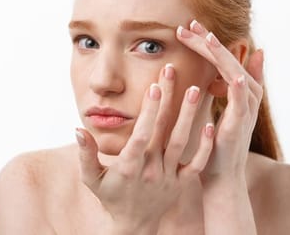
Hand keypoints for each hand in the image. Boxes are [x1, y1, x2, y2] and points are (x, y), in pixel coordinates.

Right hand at [76, 63, 214, 231]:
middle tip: (172, 71)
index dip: (149, 111)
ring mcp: (168, 176)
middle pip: (163, 130)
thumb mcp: (91, 178)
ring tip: (195, 89)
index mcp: (129, 166)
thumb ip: (85, 154)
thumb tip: (79, 129)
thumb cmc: (109, 196)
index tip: (154, 87)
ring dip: (189, 115)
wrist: (133, 226)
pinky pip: (196, 163)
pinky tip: (211, 124)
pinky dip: (205, 145)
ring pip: (182, 142)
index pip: (141, 134)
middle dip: (168, 99)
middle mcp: (151, 169)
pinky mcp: (182, 183)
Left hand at [176, 20, 264, 185]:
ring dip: (223, 57)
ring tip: (209, 39)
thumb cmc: (216, 144)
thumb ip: (226, 87)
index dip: (206, 42)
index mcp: (238, 90)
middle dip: (209, 42)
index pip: (221, 58)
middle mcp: (245, 96)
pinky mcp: (239, 126)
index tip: (187, 26)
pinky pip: (242, 105)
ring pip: (236, 75)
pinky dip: (241, 89)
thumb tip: (238, 64)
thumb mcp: (220, 110)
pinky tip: (235, 76)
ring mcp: (244, 110)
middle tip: (190, 24)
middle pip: (228, 61)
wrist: (220, 176)